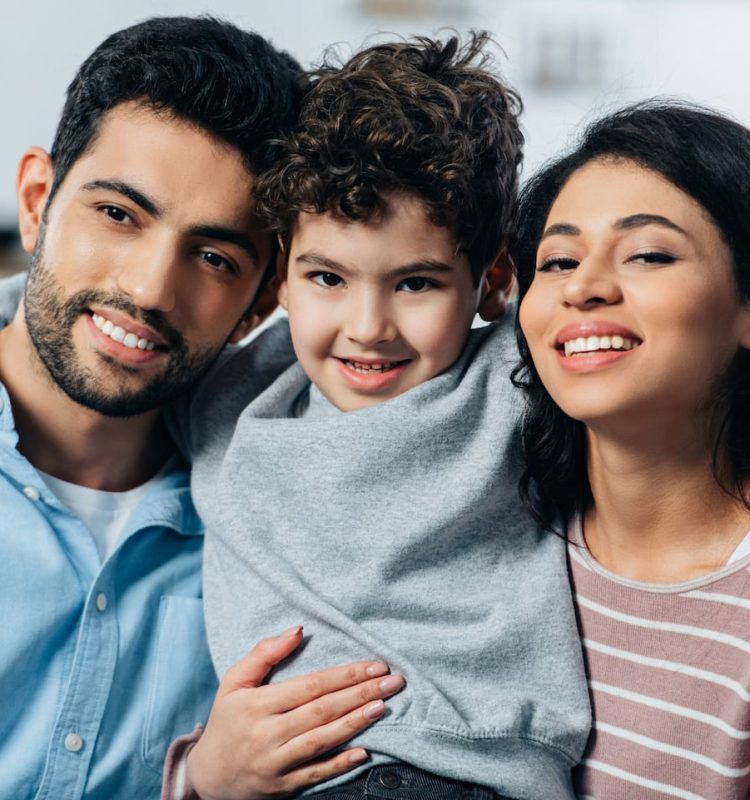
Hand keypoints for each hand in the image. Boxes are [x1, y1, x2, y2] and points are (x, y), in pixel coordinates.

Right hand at [187, 626, 404, 799]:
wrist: (206, 776)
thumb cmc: (227, 720)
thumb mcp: (234, 681)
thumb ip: (264, 653)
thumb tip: (298, 629)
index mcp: (257, 704)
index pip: (310, 685)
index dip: (344, 675)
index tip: (375, 665)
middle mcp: (267, 733)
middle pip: (321, 710)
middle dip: (360, 694)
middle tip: (393, 682)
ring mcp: (274, 763)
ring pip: (321, 741)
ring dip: (355, 724)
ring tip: (382, 707)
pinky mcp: (281, 787)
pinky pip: (314, 775)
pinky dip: (339, 764)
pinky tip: (364, 752)